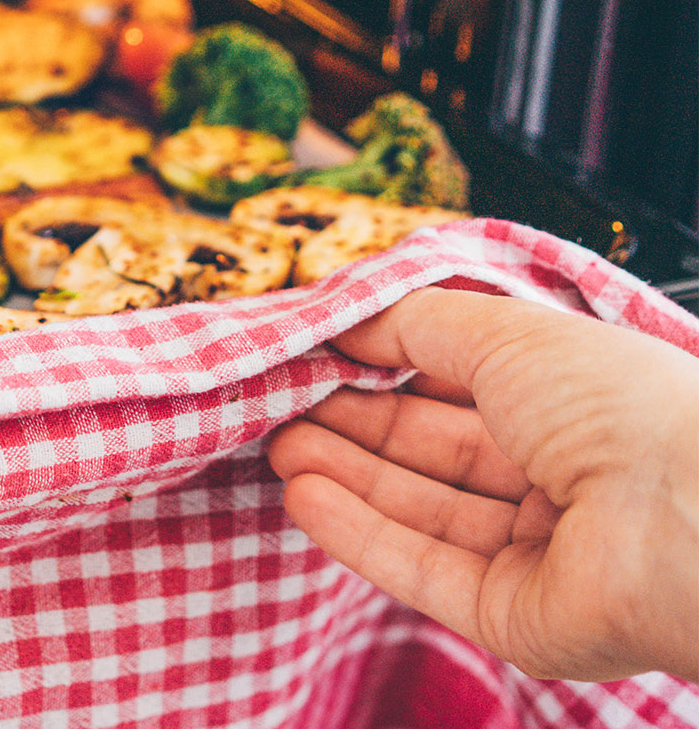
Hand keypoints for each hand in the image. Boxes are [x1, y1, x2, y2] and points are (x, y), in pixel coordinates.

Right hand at [268, 287, 698, 681]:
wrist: (685, 516)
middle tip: (278, 409)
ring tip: (278, 449)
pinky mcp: (512, 615)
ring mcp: (539, 554)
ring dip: (344, 478)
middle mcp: (564, 480)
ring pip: (421, 513)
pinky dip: (358, 534)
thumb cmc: (620, 408)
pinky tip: (303, 497)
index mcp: (577, 405)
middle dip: (353, 430)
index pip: (464, 390)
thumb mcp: (506, 332)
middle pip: (434, 455)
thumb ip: (416, 324)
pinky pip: (423, 571)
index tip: (319, 359)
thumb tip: (350, 321)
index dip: (388, 373)